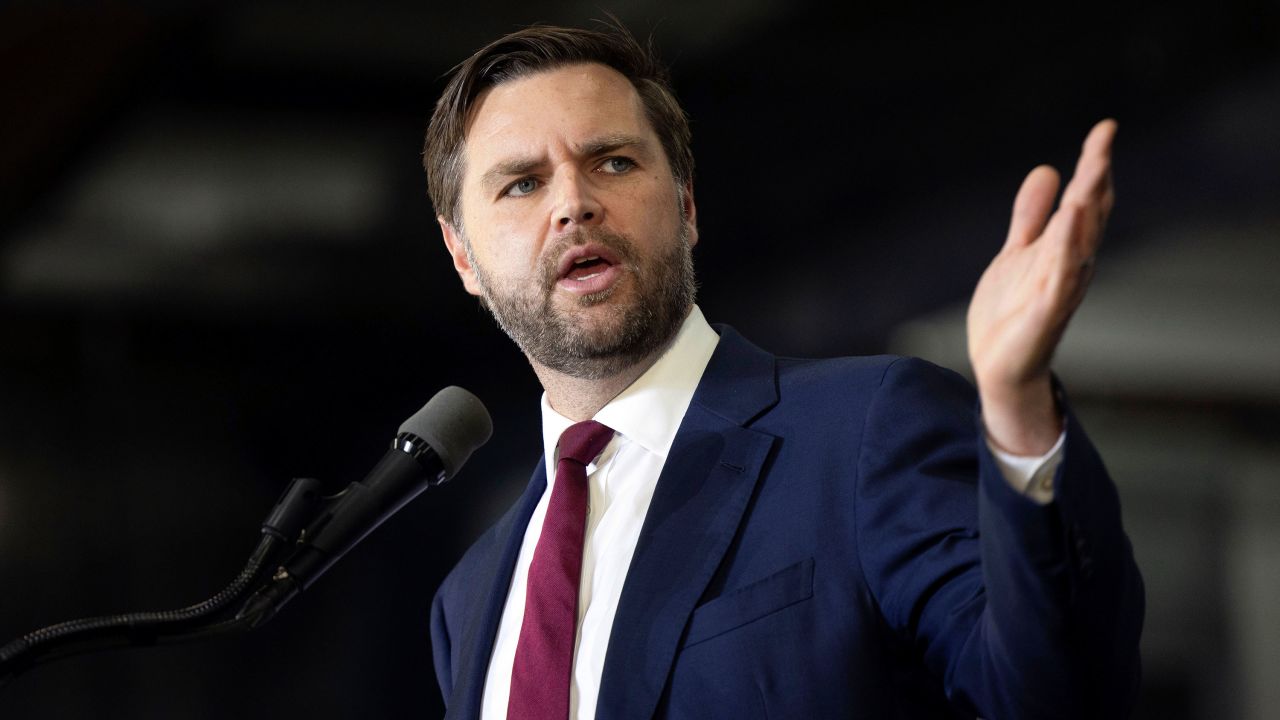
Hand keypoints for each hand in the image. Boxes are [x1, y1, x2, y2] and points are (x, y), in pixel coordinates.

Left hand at [967, 120, 1116, 454]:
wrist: (1000, 365)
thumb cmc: (1012, 312)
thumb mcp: (1018, 253)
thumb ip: (1032, 216)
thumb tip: (1048, 170)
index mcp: (1063, 248)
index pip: (1084, 200)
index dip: (1094, 165)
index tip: (1105, 128)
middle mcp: (1069, 265)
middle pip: (1088, 216)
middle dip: (1095, 179)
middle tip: (1104, 140)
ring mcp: (1060, 288)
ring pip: (1079, 243)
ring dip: (1087, 209)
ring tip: (1092, 173)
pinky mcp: (1045, 313)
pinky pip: (1060, 279)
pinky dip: (1066, 253)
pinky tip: (1068, 225)